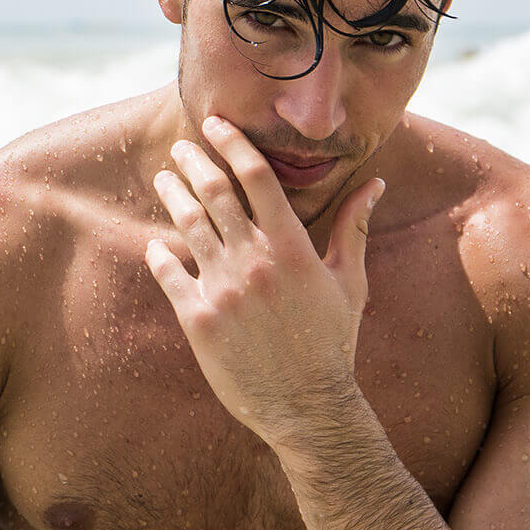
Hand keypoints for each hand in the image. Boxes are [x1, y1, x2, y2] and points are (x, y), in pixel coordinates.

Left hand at [145, 115, 384, 449]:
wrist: (307, 404)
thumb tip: (375, 183)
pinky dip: (159, 255)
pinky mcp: (199, 320)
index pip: (256, 177)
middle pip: (215, 193)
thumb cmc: (332, 341)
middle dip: (194, 162)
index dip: (233, 143)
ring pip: (188, 226)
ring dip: (172, 195)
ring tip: (163, 179)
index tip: (215, 125)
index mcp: (291, 247)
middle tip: (182, 148)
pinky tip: (154, 245)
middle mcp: (254, 261)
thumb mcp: (349, 281)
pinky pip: (170, 275)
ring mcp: (223, 290)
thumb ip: (353, 227)